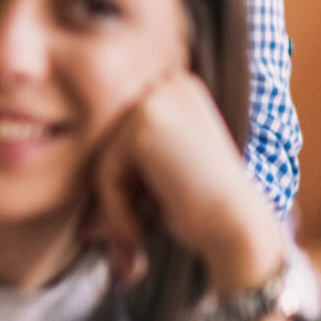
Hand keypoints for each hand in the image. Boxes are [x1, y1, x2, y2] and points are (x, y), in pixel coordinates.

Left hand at [87, 71, 288, 294]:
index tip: (132, 219)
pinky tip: (139, 230)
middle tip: (126, 235)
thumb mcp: (159, 173)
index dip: (120, 180)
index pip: (121, 132)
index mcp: (179, 89)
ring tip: (133, 236)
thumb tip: (82, 175)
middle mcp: (171, 83)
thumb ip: (126, 159)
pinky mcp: (146, 122)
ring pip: (104, 157)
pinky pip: (106, 169)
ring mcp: (159, 99)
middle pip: (109, 141)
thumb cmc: (204, 211)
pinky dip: (115, 207)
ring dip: (112, 204)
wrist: (238, 231)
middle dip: (113, 192)